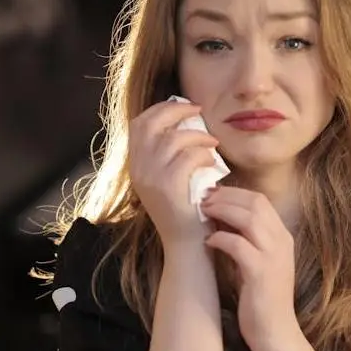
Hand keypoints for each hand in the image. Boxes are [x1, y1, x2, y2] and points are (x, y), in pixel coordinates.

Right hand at [128, 100, 220, 246]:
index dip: (160, 109)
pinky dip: (203, 153)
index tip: (182, 106)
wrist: (186, 244)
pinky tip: (213, 160)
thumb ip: (171, 154)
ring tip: (212, 142)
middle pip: (150, 124)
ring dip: (197, 135)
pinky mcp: (169, 188)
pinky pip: (188, 157)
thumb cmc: (187, 208)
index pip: (139, 124)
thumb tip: (187, 122)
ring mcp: (151, 179)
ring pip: (172, 139)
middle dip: (175, 112)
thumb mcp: (171, 177)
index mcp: (136, 165)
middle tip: (198, 111)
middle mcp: (138, 170)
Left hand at [199, 187, 298, 346]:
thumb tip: (220, 218)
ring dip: (222, 211)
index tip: (212, 194)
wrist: (274, 332)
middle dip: (226, 196)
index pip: (260, 200)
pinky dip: (220, 238)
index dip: (234, 193)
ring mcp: (273, 256)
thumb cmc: (260, 298)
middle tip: (203, 199)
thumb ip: (246, 240)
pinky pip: (238, 244)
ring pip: (249, 218)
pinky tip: (208, 241)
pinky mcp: (261, 272)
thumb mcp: (256, 262)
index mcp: (282, 237)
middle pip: (255, 203)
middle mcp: (282, 242)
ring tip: (203, 213)